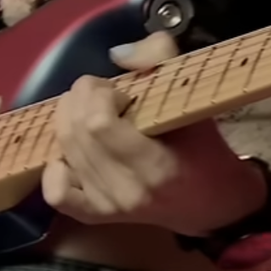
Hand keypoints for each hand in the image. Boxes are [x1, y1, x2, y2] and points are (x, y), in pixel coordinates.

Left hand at [40, 29, 267, 236]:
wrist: (215, 205)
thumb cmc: (207, 152)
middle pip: (75, 133)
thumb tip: (118, 53)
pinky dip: (56, 165)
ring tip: (95, 114)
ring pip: (63, 151)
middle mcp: (125, 191)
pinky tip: (73, 150)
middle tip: (106, 94)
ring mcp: (106, 207)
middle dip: (82, 99)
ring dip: (70, 120)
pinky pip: (55, 191)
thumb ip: (161, 61)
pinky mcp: (94, 216)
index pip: (98, 124)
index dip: (100, 95)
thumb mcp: (195, 100)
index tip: (123, 91)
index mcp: (155, 167)